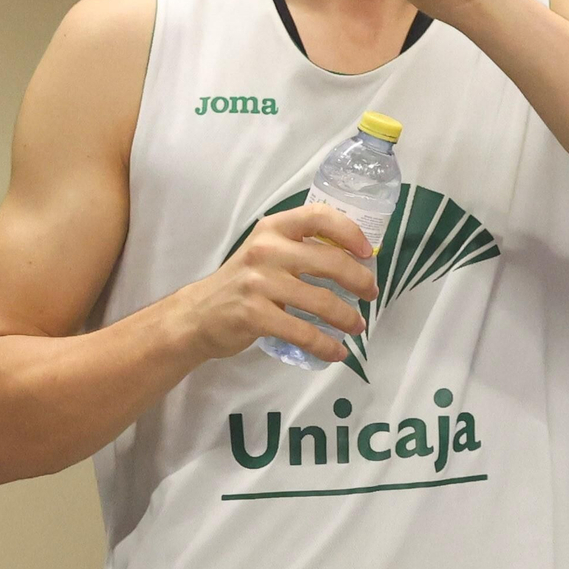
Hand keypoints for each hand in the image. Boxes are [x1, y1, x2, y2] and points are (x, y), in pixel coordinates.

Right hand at [180, 202, 378, 364]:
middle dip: (360, 280)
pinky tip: (337, 352)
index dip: (350, 232)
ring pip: (321, 301)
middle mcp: (267, 249)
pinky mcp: (255, 315)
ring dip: (348, 317)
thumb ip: (299, 248)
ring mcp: (260, 282)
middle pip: (330, 261)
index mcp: (274, 228)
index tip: (367, 252)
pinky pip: (303, 332)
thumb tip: (353, 259)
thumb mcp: (266, 252)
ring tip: (357, 326)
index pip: (319, 216)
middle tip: (371, 295)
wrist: (197, 314)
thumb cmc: (242, 282)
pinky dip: (325, 345)